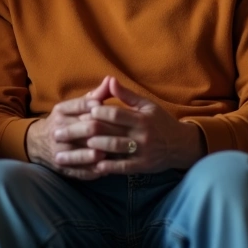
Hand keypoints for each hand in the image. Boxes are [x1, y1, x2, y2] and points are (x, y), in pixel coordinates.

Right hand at [26, 83, 110, 179]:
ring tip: (112, 153)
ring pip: (82, 152)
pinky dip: (93, 170)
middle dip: (103, 131)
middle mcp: (58, 129)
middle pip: (85, 129)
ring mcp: (59, 150)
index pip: (81, 105)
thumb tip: (111, 80)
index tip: (111, 110)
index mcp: (61, 111)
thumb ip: (95, 95)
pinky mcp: (62, 167)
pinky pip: (79, 170)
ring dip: (98, 153)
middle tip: (122, 134)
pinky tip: (106, 169)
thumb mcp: (74, 106)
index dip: (98, 107)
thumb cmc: (65, 121)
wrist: (38, 142)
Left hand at [79, 76, 205, 175]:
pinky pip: (122, 167)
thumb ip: (127, 95)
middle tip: (66, 131)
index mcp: (141, 118)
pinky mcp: (142, 166)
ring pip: (113, 149)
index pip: (115, 113)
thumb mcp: (147, 105)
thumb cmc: (160, 122)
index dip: (98, 112)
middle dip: (86, 131)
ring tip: (76, 146)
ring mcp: (141, 152)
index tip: (83, 111)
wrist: (180, 145)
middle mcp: (141, 135)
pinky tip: (94, 165)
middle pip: (109, 131)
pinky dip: (107, 167)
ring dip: (93, 147)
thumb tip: (109, 80)